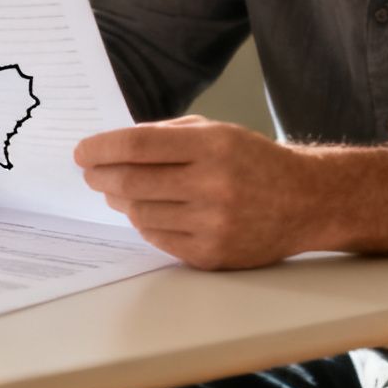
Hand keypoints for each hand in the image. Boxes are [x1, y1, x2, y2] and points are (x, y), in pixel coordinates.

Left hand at [75, 116, 315, 269]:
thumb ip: (167, 134)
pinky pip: (158, 239)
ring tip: (118, 191)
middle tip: (90, 172)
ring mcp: (213, 224)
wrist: (305, 202)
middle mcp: (213, 185)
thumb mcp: (218, 132)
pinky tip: (146, 211)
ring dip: (121, 200)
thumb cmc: (254, 162)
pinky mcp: (211, 255)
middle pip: (132, 182)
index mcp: (213, 146)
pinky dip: (144, 223)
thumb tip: (112, 147)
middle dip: (101, 176)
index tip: (82, 151)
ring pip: (140, 213)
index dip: (102, 147)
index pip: (140, 145)